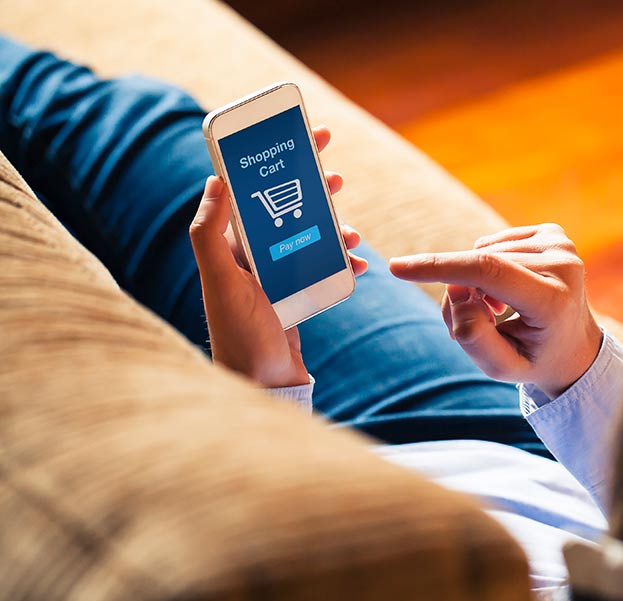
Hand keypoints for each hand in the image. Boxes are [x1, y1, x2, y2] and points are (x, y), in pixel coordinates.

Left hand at [189, 126, 367, 387]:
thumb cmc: (240, 335)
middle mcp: (251, 258)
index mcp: (230, 247)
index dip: (274, 162)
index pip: (252, 191)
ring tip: (351, 230)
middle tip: (334, 172)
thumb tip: (214, 180)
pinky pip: (324, 269)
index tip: (299, 139)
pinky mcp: (295, 297)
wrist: (264, 386)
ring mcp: (275, 277)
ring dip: (333, 227)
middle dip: (311, 189)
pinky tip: (359, 265)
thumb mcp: (221, 281)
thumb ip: (209, 233)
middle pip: (286, 208)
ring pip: (310, 237)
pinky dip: (343, 263)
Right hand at [389, 223, 601, 397]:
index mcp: (554, 300)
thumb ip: (472, 336)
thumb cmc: (534, 359)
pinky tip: (509, 291)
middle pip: (479, 267)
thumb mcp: (502, 367)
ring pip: (483, 253)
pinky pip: (494, 244)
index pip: (487, 272)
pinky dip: (489, 267)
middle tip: (475, 324)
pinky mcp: (554, 233)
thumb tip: (456, 290)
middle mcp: (564, 264)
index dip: (439, 267)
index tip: (398, 268)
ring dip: (476, 282)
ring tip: (498, 311)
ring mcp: (561, 244)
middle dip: (460, 294)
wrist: (575, 346)